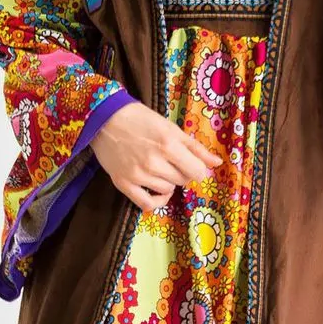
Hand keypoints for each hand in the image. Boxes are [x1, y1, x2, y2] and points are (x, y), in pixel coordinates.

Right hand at [90, 100, 221, 212]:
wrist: (105, 118)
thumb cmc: (140, 119)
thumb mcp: (171, 128)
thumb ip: (196, 147)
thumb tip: (217, 163)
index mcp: (169, 145)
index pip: (197, 172)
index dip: (197, 169)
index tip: (190, 163)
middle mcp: (154, 162)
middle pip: (183, 181)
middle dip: (182, 173)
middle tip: (170, 161)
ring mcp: (138, 175)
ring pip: (167, 191)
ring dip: (167, 183)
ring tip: (158, 169)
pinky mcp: (123, 184)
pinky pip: (147, 204)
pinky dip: (156, 201)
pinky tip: (156, 191)